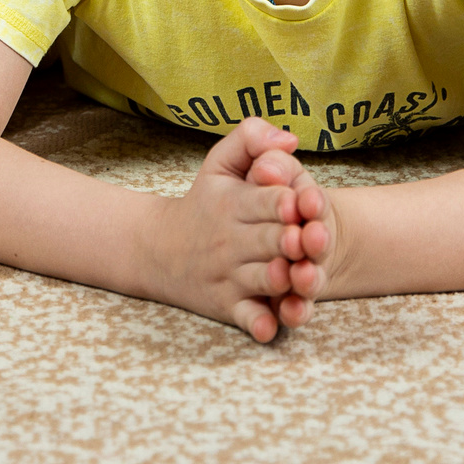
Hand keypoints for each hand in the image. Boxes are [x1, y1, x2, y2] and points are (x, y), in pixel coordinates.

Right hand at [146, 119, 324, 343]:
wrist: (159, 250)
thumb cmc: (205, 201)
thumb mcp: (219, 162)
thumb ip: (251, 138)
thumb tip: (291, 139)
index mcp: (235, 203)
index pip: (267, 199)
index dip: (287, 200)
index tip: (301, 200)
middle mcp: (232, 241)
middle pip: (269, 240)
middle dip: (289, 240)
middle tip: (305, 238)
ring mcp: (231, 276)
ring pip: (262, 280)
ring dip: (279, 280)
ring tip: (294, 276)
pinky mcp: (229, 306)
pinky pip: (247, 318)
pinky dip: (259, 324)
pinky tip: (271, 326)